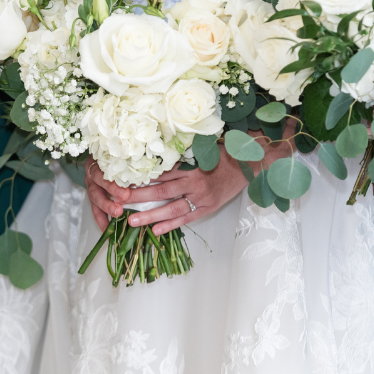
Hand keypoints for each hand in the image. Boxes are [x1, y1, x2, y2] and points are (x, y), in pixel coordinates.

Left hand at [84, 121, 297, 236]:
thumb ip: (185, 147)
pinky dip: (172, 225)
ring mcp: (202, 197)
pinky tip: (157, 231)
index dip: (142, 177)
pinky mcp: (208, 208)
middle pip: (162, 191)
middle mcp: (195, 181)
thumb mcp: (207, 142)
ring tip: (131, 222)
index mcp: (193, 163)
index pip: (162, 171)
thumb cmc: (229, 150)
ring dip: (151, 216)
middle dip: (139, 198)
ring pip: (172, 208)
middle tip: (119, 202)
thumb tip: (161, 142)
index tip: (122, 180)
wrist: (255, 163)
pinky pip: (188, 218)